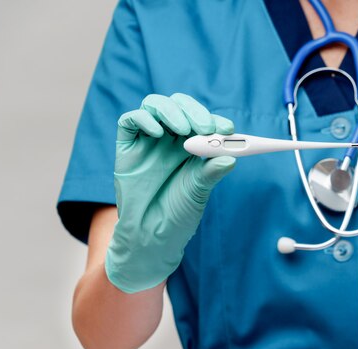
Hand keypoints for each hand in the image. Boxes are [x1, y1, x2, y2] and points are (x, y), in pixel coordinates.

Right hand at [106, 93, 234, 292]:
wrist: (150, 235)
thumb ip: (210, 173)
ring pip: (156, 105)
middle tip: (206, 128)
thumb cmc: (177, 213)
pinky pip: (131, 120)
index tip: (228, 130)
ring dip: (172, 111)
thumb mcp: (198, 192)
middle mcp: (171, 138)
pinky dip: (144, 119)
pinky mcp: (127, 145)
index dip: (216, 121)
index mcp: (193, 145)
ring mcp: (148, 139)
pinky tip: (157, 133)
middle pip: (181, 105)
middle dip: (195, 111)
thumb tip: (231, 159)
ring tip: (184, 130)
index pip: (204, 121)